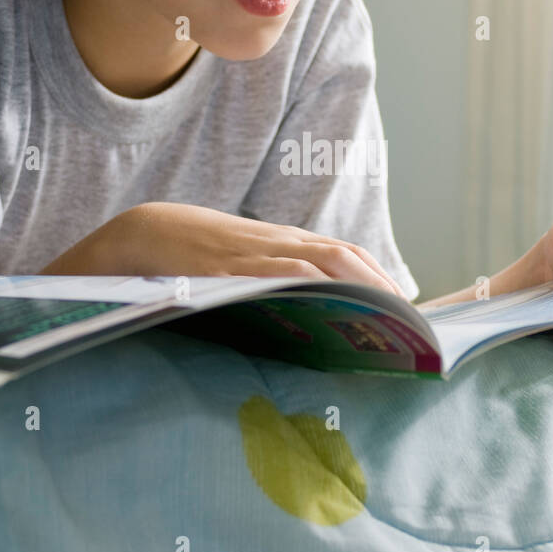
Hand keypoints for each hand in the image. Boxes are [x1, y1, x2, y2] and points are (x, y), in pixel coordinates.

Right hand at [117, 201, 408, 297]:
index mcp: (285, 241)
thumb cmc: (197, 251)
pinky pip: (277, 274)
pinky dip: (309, 286)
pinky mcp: (231, 270)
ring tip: (383, 319)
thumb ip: (277, 277)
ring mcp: (256, 255)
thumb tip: (312, 313)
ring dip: (357, 288)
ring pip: (321, 263)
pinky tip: (329, 303)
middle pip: (345, 257)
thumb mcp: (245, 259)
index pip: (345, 254)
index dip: (379, 276)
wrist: (146, 231)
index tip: (404, 306)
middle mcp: (279, 243)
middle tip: (406, 320)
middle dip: (381, 286)